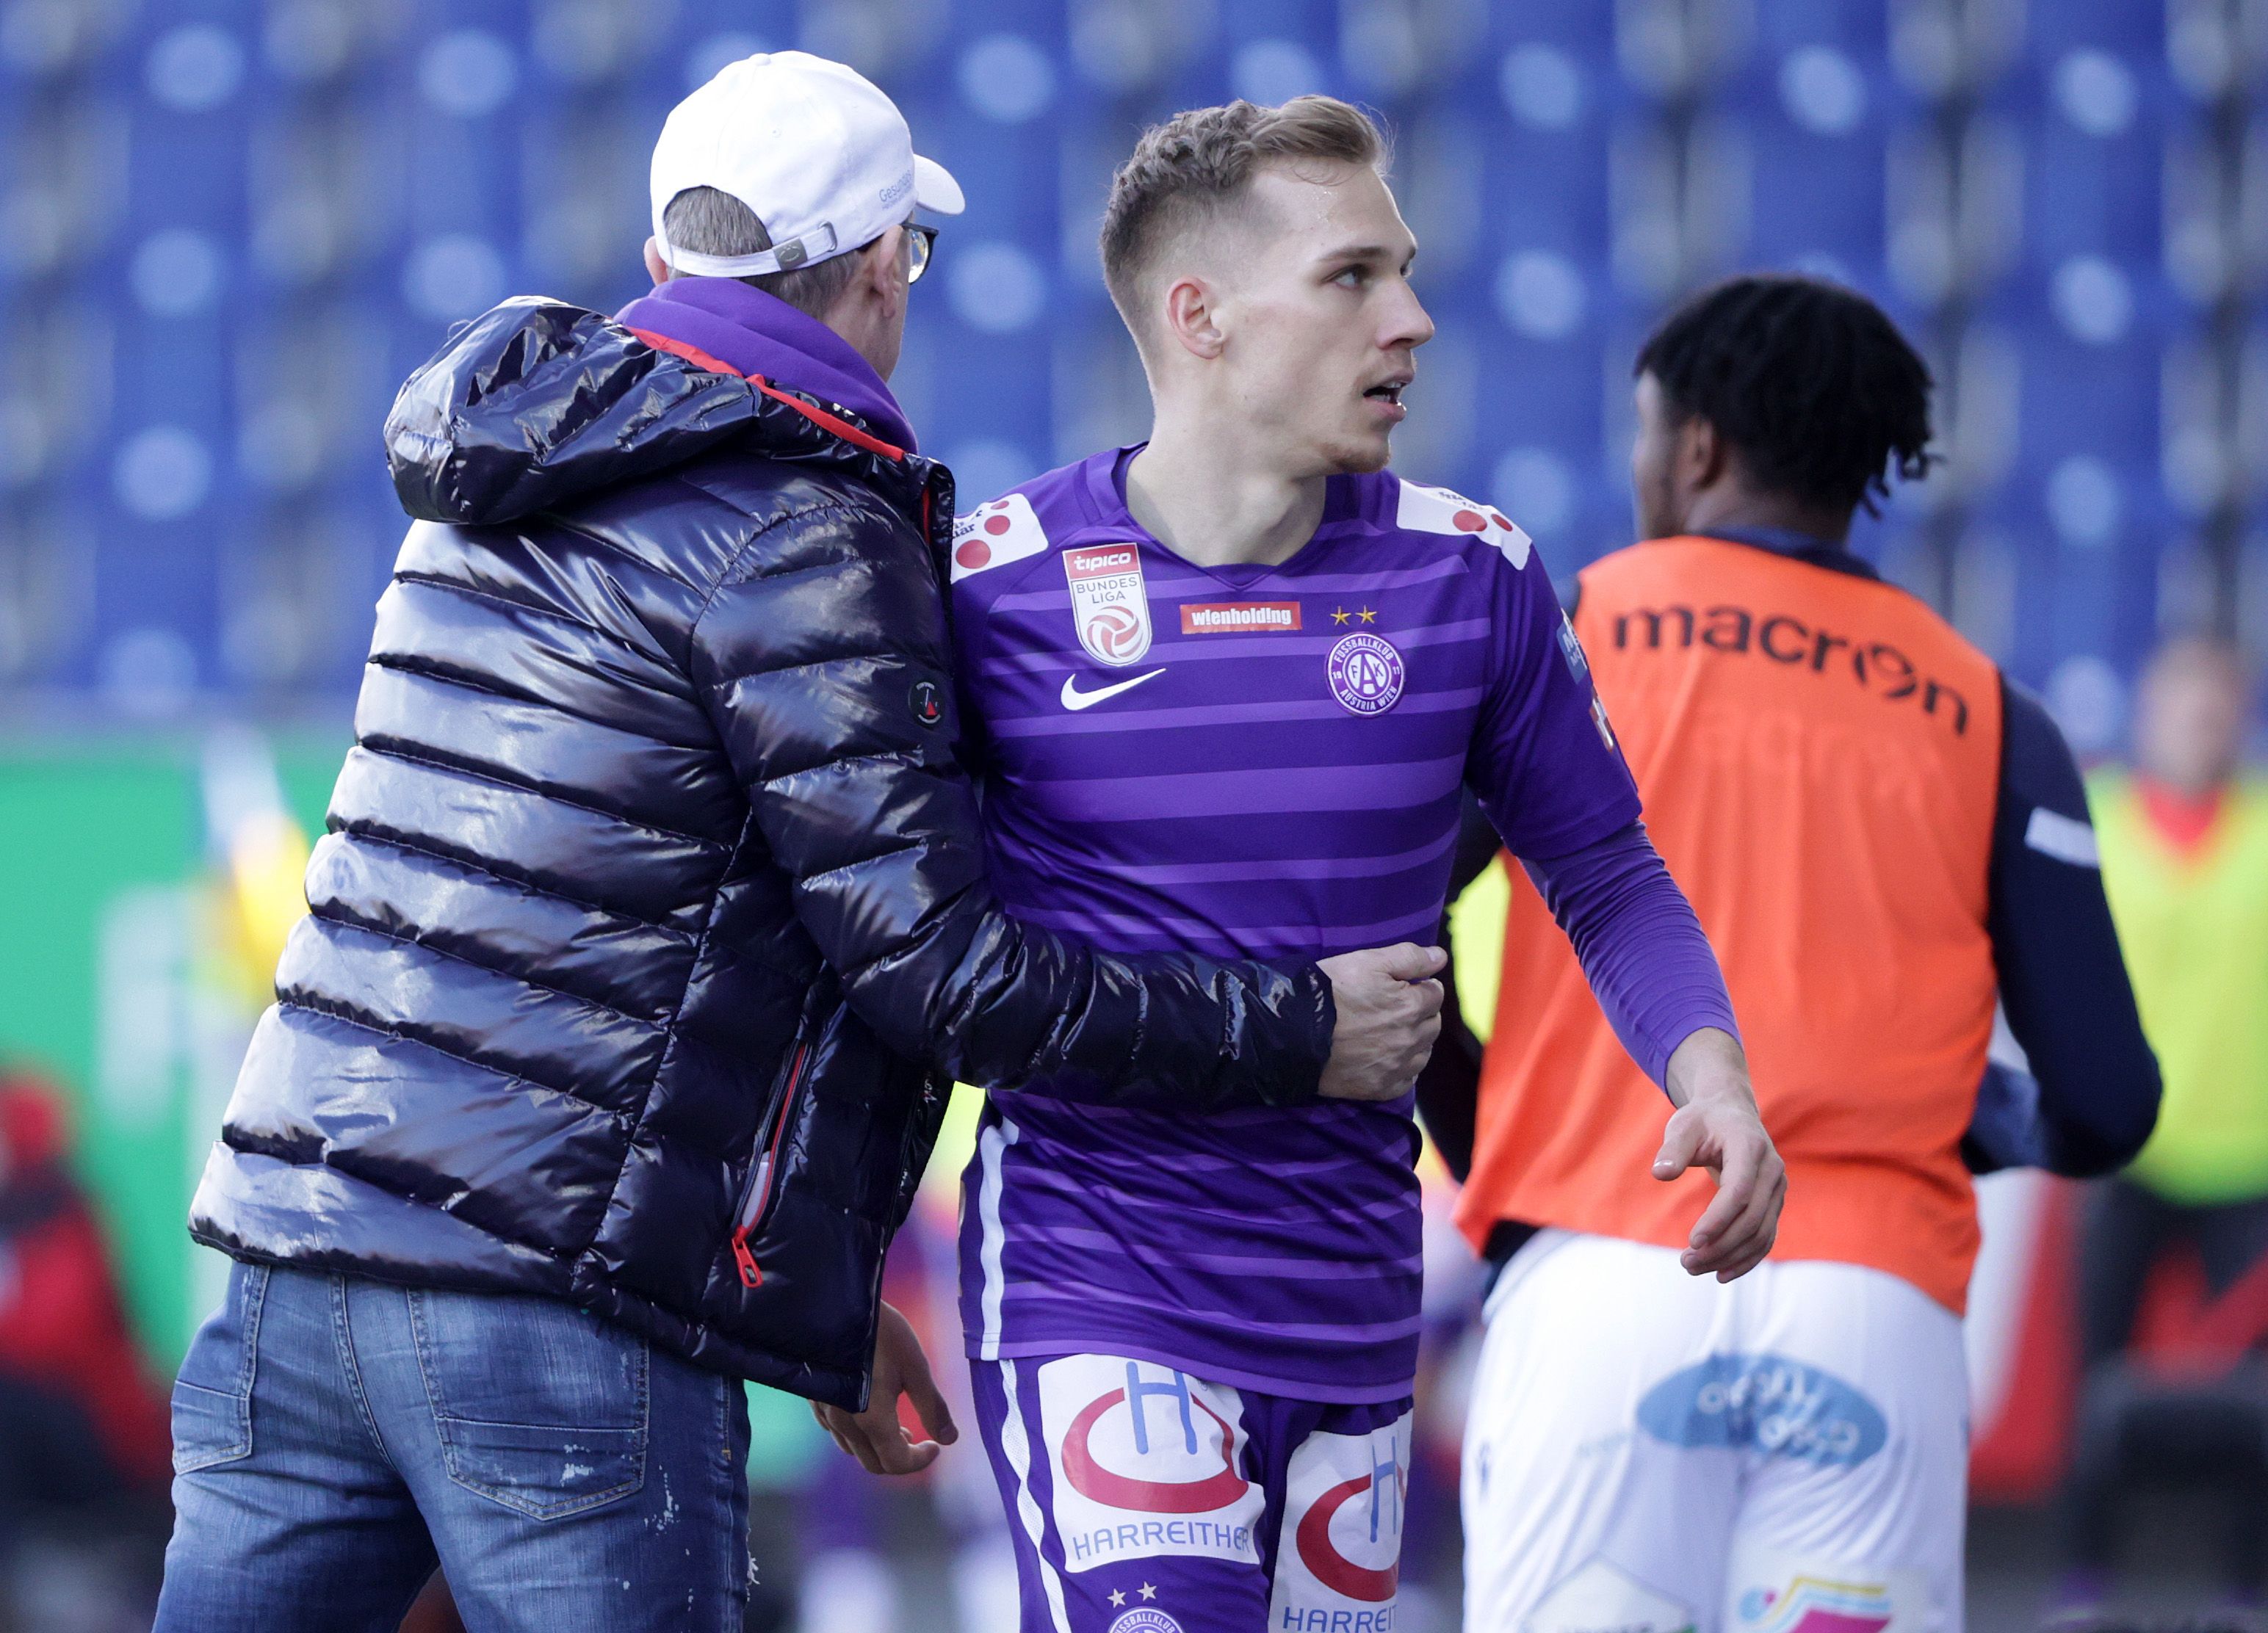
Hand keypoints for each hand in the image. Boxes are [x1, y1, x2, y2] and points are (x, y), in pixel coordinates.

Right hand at [810, 1301, 957, 1474]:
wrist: (834, 1307)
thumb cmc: (880, 1335)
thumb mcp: (915, 1367)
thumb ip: (932, 1407)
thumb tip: (951, 1439)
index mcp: (873, 1421)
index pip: (896, 1463)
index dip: (920, 1460)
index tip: (935, 1446)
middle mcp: (845, 1425)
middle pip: (873, 1463)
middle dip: (900, 1457)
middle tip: (917, 1437)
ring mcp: (826, 1414)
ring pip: (853, 1449)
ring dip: (878, 1446)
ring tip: (896, 1426)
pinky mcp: (815, 1400)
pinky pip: (837, 1431)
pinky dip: (858, 1434)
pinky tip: (867, 1412)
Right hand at [1316, 943, 1446, 1101]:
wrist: (1292, 1031)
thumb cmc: (1329, 990)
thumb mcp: (1367, 961)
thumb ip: (1409, 958)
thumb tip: (1440, 957)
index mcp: (1410, 1006)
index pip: (1435, 994)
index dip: (1421, 987)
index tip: (1404, 986)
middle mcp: (1409, 1039)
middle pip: (1433, 1024)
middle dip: (1420, 1013)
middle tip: (1395, 1007)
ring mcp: (1395, 1067)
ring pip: (1423, 1053)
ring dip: (1415, 1041)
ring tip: (1390, 1032)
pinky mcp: (1380, 1088)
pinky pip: (1406, 1080)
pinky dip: (1403, 1069)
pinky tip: (1387, 1058)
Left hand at [1653, 1028, 1783, 1281]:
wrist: (1731, 1115)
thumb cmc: (1703, 1121)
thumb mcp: (1683, 1126)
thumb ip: (1673, 1149)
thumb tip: (1661, 1173)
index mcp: (1751, 1148)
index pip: (1739, 1192)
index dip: (1718, 1219)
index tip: (1693, 1241)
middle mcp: (1772, 1171)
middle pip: (1751, 1219)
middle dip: (1720, 1246)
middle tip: (1686, 1262)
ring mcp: (1777, 1190)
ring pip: (1760, 1234)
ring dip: (1729, 1257)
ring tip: (1693, 1268)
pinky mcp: (1773, 1204)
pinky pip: (1765, 1238)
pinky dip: (1746, 1259)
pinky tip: (1720, 1274)